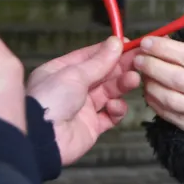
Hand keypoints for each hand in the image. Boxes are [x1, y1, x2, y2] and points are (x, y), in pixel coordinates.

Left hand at [26, 37, 140, 164]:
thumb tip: (116, 42)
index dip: (109, 50)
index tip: (129, 44)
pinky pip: (110, 115)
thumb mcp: (74, 74)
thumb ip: (99, 61)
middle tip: (140, 60)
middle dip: (121, 66)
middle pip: (102, 74)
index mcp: (61, 71)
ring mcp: (82, 108)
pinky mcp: (91, 126)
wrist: (43, 141)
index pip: (90, 56)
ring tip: (133, 80)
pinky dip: (116, 110)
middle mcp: (72, 88)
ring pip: (109, 92)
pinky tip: (115, 106)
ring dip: (122, 85)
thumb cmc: (50, 101)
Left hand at [133, 36, 183, 134]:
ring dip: (151, 84)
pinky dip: (153, 100)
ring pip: (169, 98)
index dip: (164, 48)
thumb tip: (152, 42)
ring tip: (142, 75)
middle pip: (177, 78)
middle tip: (138, 59)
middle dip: (153, 66)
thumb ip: (178, 51)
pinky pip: (166, 113)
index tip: (146, 42)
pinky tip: (148, 90)